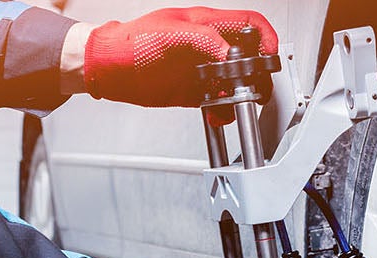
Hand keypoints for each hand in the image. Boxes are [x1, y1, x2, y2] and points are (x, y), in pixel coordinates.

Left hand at [83, 7, 277, 106]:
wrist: (107, 69)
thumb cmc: (131, 43)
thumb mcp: (170, 34)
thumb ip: (204, 40)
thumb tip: (230, 54)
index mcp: (206, 25)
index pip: (249, 24)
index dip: (266, 38)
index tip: (268, 58)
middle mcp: (208, 47)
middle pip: (249, 57)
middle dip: (257, 74)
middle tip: (253, 88)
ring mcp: (203, 70)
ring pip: (237, 83)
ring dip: (241, 96)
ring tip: (232, 103)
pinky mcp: (194, 91)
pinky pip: (218, 102)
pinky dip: (222, 111)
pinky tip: (216, 114)